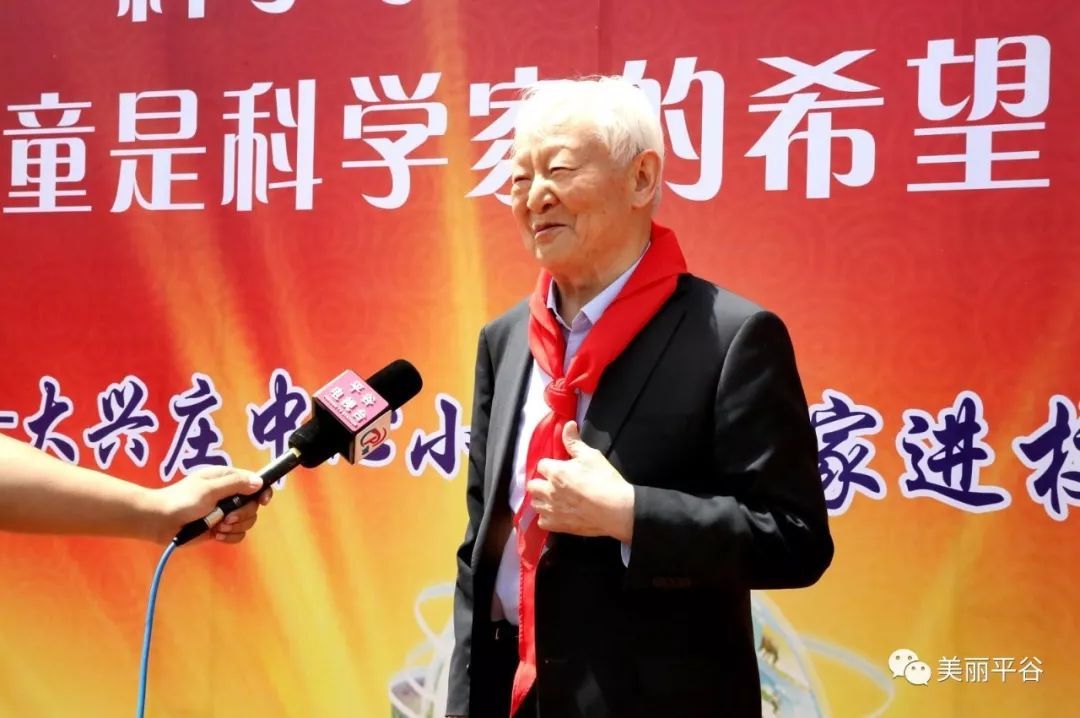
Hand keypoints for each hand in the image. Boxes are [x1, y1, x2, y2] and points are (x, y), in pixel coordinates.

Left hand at [142, 466, 271, 544]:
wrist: (159, 522)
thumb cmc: (181, 500)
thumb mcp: (209, 489)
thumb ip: (235, 485)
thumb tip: (259, 482)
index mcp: (227, 479)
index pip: (255, 482)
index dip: (262, 491)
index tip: (263, 501)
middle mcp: (229, 495)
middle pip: (253, 505)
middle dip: (242, 514)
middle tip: (226, 517)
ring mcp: (225, 513)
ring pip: (247, 521)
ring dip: (235, 527)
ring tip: (218, 527)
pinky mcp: (220, 529)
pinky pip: (237, 535)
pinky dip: (230, 537)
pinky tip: (216, 535)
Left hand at [527, 421, 634, 541]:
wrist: (617, 509)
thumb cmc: (605, 480)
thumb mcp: (591, 456)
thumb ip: (574, 441)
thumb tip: (567, 425)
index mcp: (556, 472)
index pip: (541, 465)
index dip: (550, 465)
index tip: (559, 467)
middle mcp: (549, 491)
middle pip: (532, 485)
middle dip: (540, 482)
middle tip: (554, 483)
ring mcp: (552, 510)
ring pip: (535, 503)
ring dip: (541, 499)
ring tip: (553, 498)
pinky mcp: (558, 525)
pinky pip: (542, 522)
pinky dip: (546, 518)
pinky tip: (556, 513)